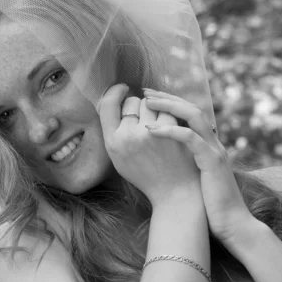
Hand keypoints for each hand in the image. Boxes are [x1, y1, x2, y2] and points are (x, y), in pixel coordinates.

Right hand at [98, 84, 200, 205]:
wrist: (174, 192)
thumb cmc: (146, 173)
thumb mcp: (120, 157)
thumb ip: (114, 131)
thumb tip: (116, 99)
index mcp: (112, 143)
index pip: (107, 104)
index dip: (115, 92)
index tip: (123, 88)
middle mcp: (127, 137)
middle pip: (132, 101)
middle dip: (141, 106)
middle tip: (148, 120)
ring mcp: (148, 134)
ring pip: (151, 102)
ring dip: (157, 108)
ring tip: (161, 124)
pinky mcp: (170, 132)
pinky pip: (168, 109)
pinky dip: (171, 114)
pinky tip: (174, 125)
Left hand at [142, 88, 253, 242]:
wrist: (229, 223)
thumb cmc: (204, 202)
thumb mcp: (188, 174)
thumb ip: (177, 159)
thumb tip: (150, 150)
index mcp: (205, 143)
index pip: (187, 112)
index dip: (168, 101)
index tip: (145, 96)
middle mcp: (211, 142)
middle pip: (190, 107)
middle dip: (166, 97)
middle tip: (144, 91)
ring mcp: (213, 150)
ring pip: (193, 115)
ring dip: (169, 105)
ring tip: (147, 102)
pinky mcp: (212, 162)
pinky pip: (191, 139)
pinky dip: (170, 131)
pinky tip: (150, 130)